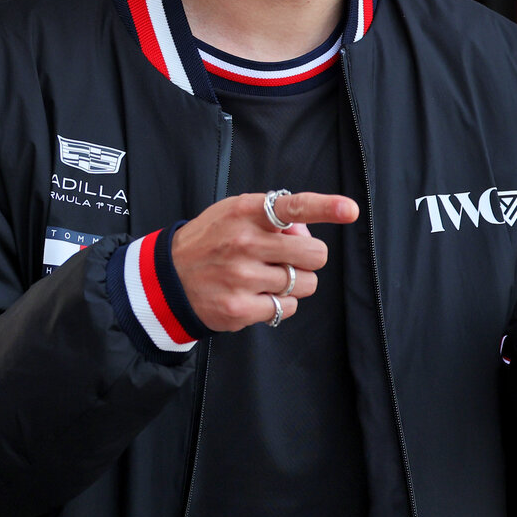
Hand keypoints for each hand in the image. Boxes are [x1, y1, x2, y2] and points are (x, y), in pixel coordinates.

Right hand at [172, 191, 358, 330]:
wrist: (168, 279)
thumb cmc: (210, 241)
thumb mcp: (233, 213)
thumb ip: (271, 216)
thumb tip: (307, 230)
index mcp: (246, 212)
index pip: (293, 207)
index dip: (326, 207)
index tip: (349, 210)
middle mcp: (245, 243)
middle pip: (313, 253)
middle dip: (309, 257)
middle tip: (290, 258)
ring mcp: (242, 278)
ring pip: (305, 284)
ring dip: (295, 282)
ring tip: (268, 277)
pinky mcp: (240, 309)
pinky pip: (287, 307)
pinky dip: (280, 303)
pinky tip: (259, 295)